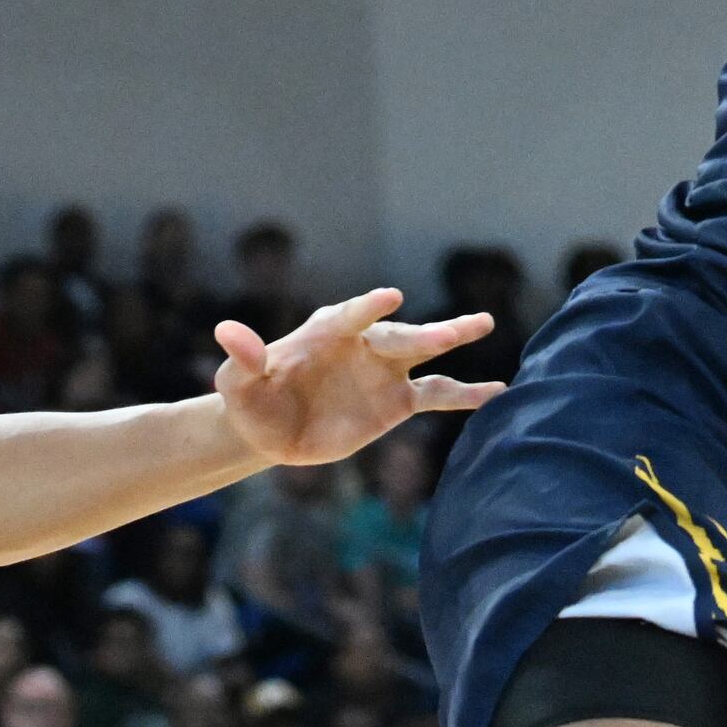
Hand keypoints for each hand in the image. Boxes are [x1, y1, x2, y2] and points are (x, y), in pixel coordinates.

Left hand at [210, 288, 499, 466]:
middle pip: (397, 336)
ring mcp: (384, 372)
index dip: (368, 307)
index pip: (351, 315)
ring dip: (452, 338)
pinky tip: (498, 392)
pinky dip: (467, 394)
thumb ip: (241, 359)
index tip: (389, 298)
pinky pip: (438, 395)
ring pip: (425, 353)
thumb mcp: (237, 383)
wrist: (271, 428)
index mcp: (326, 333)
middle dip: (422, 335)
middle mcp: (363, 344)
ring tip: (486, 321)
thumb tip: (227, 331)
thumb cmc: (252, 399)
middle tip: (448, 334)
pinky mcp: (396, 402)